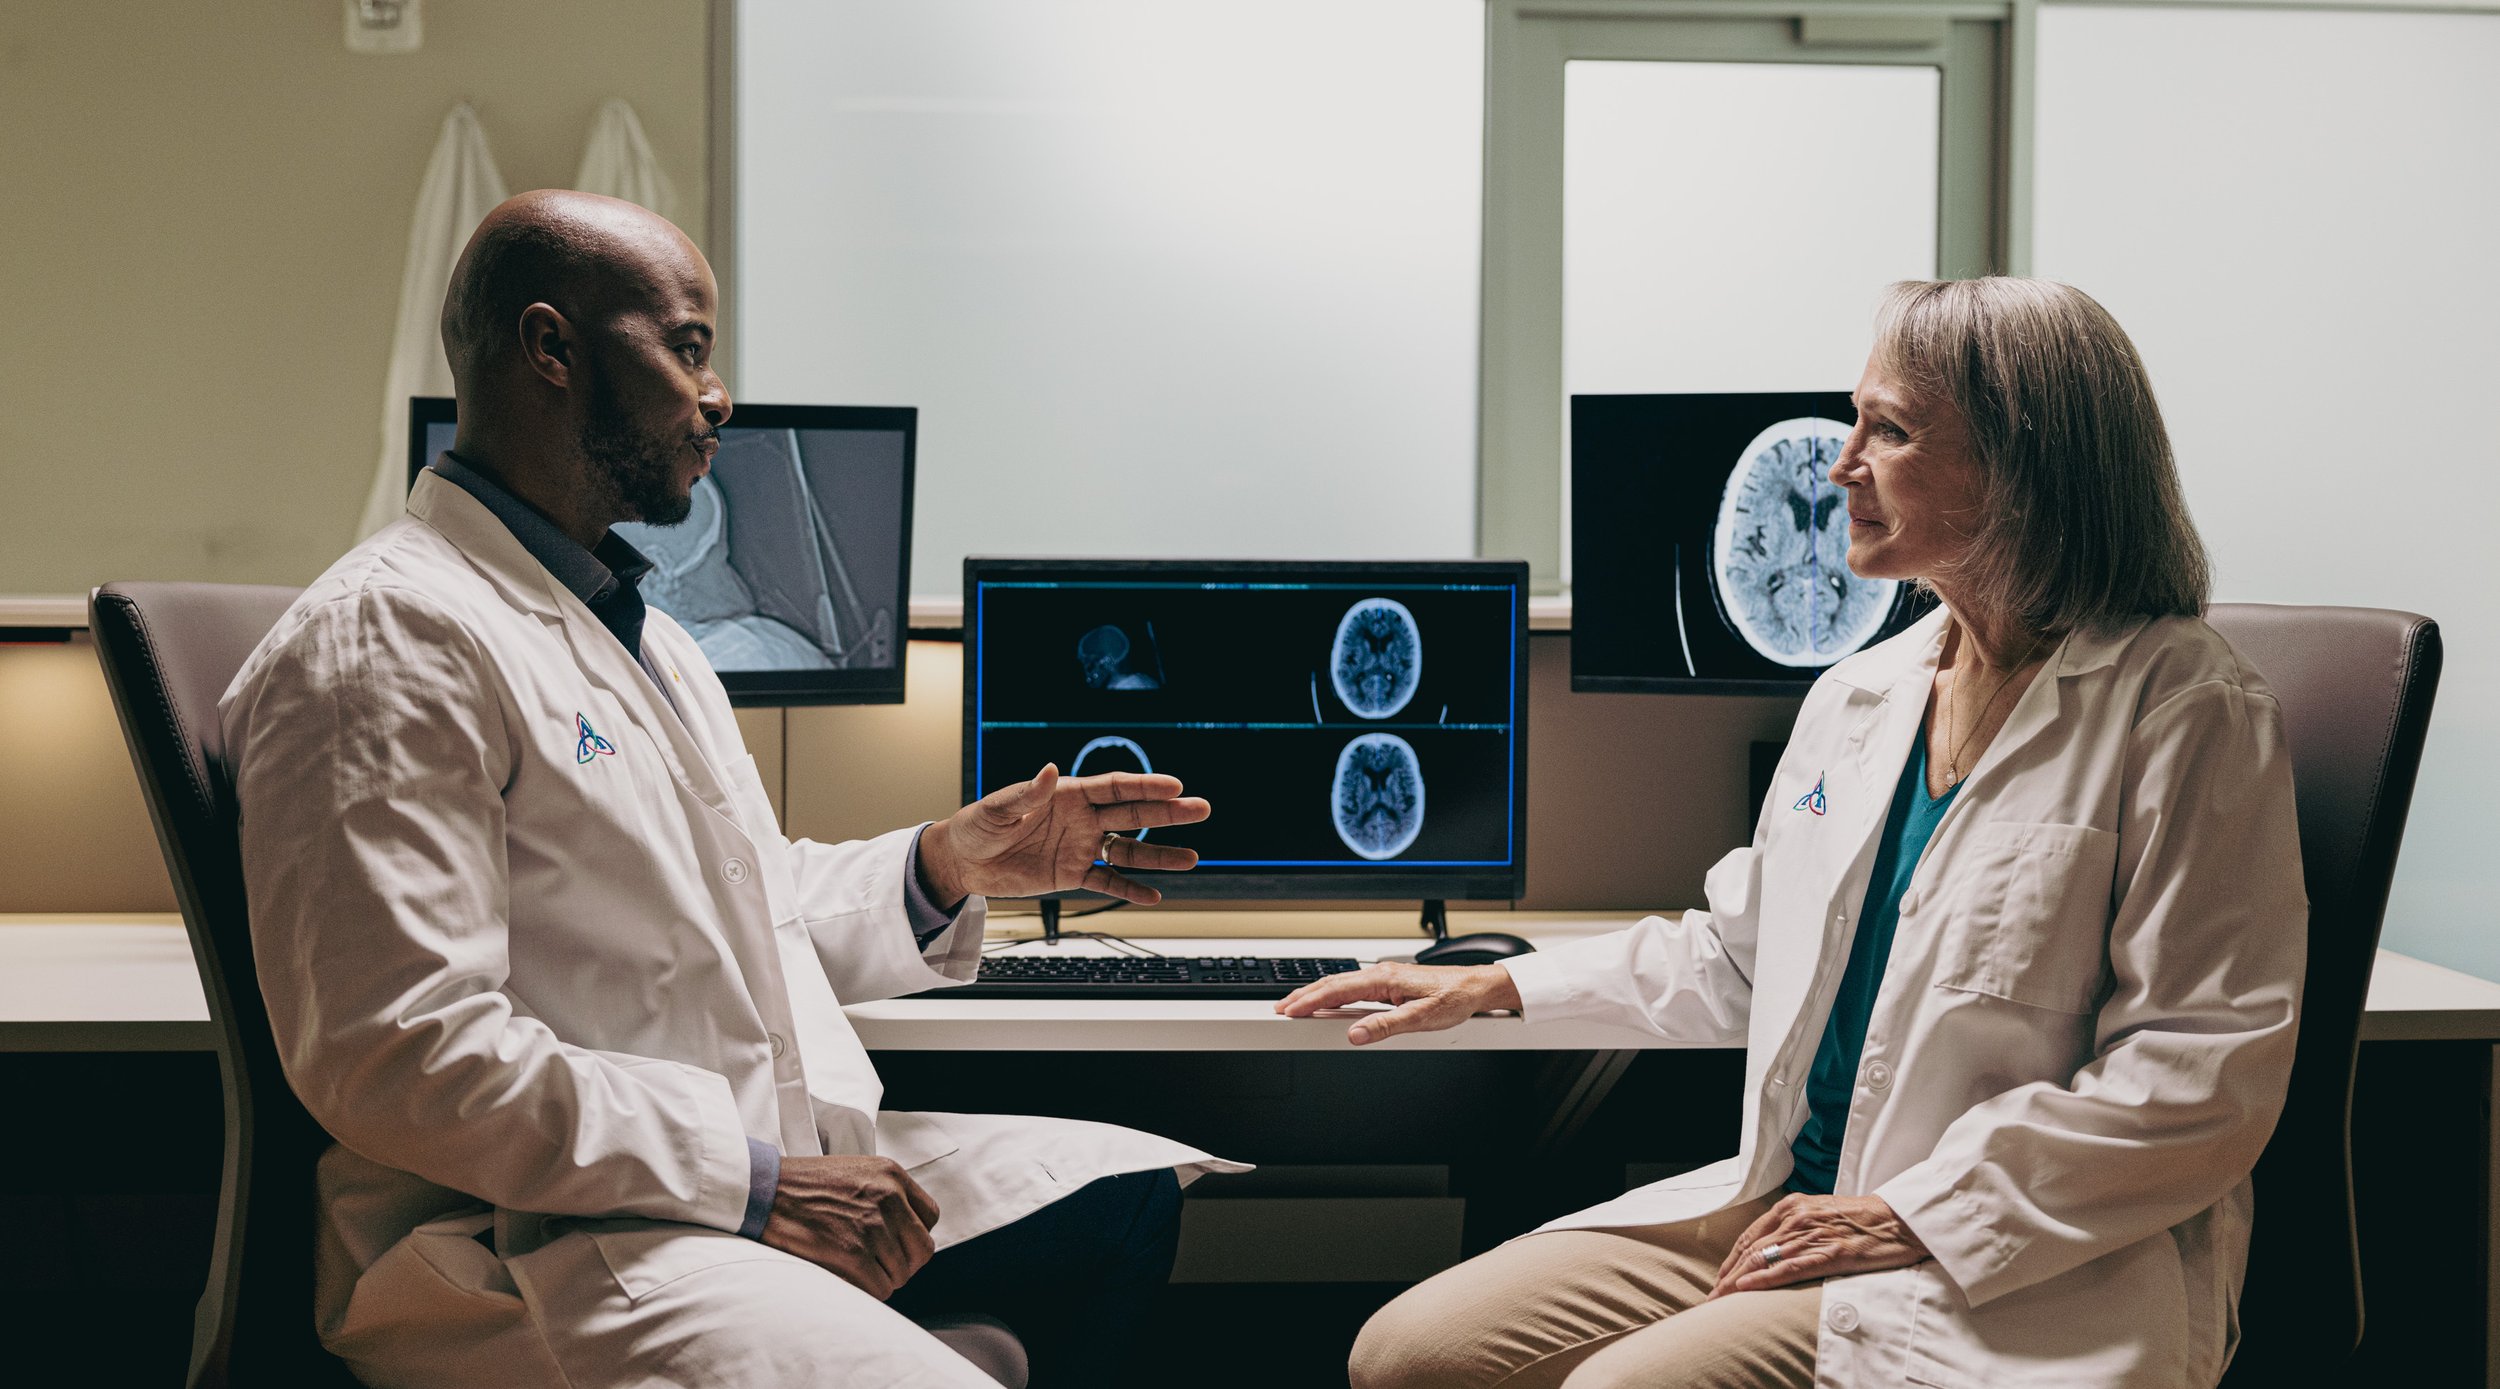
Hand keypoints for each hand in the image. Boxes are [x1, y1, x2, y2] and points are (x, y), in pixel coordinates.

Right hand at [758, 1155, 941, 1300]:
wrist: (764, 1191)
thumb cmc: (803, 1184)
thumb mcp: (856, 1171)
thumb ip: (884, 1193)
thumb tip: (902, 1230)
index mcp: (891, 1174)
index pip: (930, 1216)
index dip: (914, 1235)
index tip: (899, 1244)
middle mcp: (888, 1197)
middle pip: (922, 1249)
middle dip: (905, 1263)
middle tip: (882, 1266)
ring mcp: (872, 1226)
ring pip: (902, 1273)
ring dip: (883, 1278)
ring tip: (859, 1271)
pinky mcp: (853, 1253)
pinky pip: (881, 1288)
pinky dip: (869, 1291)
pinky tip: (851, 1280)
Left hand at [917, 764, 1210, 905]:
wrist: (963, 861)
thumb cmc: (976, 826)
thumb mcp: (997, 809)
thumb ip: (1028, 793)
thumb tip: (1050, 772)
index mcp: (1068, 794)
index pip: (1114, 787)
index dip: (1145, 785)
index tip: (1175, 785)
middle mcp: (1081, 818)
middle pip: (1133, 814)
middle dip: (1167, 812)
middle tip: (1200, 809)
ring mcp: (1080, 847)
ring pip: (1128, 850)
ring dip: (1159, 854)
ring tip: (1192, 858)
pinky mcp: (1071, 875)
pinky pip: (1107, 883)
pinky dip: (1130, 889)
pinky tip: (1154, 895)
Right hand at [1272, 961, 1523, 1044]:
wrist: (1477, 986)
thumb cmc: (1455, 997)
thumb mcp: (1421, 1018)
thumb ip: (1385, 1026)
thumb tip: (1356, 1033)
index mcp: (1384, 978)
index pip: (1336, 990)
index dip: (1309, 1002)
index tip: (1288, 1011)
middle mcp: (1382, 973)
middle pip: (1333, 983)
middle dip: (1304, 995)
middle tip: (1281, 1008)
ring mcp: (1385, 977)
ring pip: (1342, 984)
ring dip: (1317, 994)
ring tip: (1297, 1005)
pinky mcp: (1391, 983)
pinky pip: (1354, 987)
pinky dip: (1334, 994)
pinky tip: (1331, 1003)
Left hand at [1710, 1193, 1928, 1297]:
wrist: (1899, 1220)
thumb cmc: (1863, 1221)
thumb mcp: (1821, 1215)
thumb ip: (1797, 1227)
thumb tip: (1774, 1249)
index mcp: (1792, 1207)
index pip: (1751, 1237)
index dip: (1732, 1260)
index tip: (1720, 1279)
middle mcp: (1796, 1217)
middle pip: (1752, 1250)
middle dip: (1728, 1275)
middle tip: (1711, 1297)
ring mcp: (1812, 1234)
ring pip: (1764, 1260)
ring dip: (1738, 1282)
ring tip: (1720, 1301)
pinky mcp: (1829, 1253)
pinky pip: (1789, 1267)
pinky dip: (1764, 1279)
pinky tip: (1746, 1289)